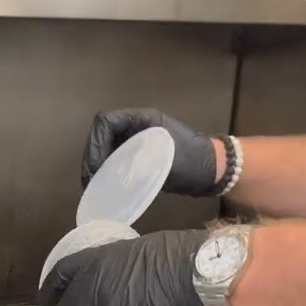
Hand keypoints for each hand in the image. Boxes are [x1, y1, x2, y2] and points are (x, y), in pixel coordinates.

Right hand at [82, 109, 219, 196]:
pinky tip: (106, 185)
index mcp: (143, 119)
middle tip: (90, 180)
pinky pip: (117, 158)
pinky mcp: (141, 154)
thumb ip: (137, 162)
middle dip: (93, 156)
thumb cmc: (194, 161)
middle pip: (103, 135)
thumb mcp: (165, 160)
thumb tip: (110, 174)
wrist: (215, 171)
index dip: (95, 143)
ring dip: (98, 164)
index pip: (106, 122)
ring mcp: (139, 140)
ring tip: (94, 185)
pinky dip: (108, 170)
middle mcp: (137, 126)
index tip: (95, 168)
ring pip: (108, 147)